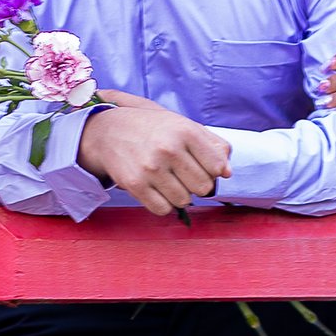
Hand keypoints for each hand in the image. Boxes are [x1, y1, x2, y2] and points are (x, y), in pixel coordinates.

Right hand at [76, 103, 232, 216]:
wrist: (109, 131)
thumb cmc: (154, 129)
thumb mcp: (185, 125)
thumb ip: (213, 145)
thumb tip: (227, 172)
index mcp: (185, 131)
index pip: (217, 167)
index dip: (212, 170)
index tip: (201, 165)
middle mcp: (169, 149)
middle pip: (203, 188)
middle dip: (196, 184)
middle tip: (182, 173)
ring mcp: (151, 168)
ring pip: (184, 201)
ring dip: (179, 194)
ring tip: (168, 180)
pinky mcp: (135, 184)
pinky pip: (163, 209)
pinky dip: (163, 203)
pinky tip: (156, 189)